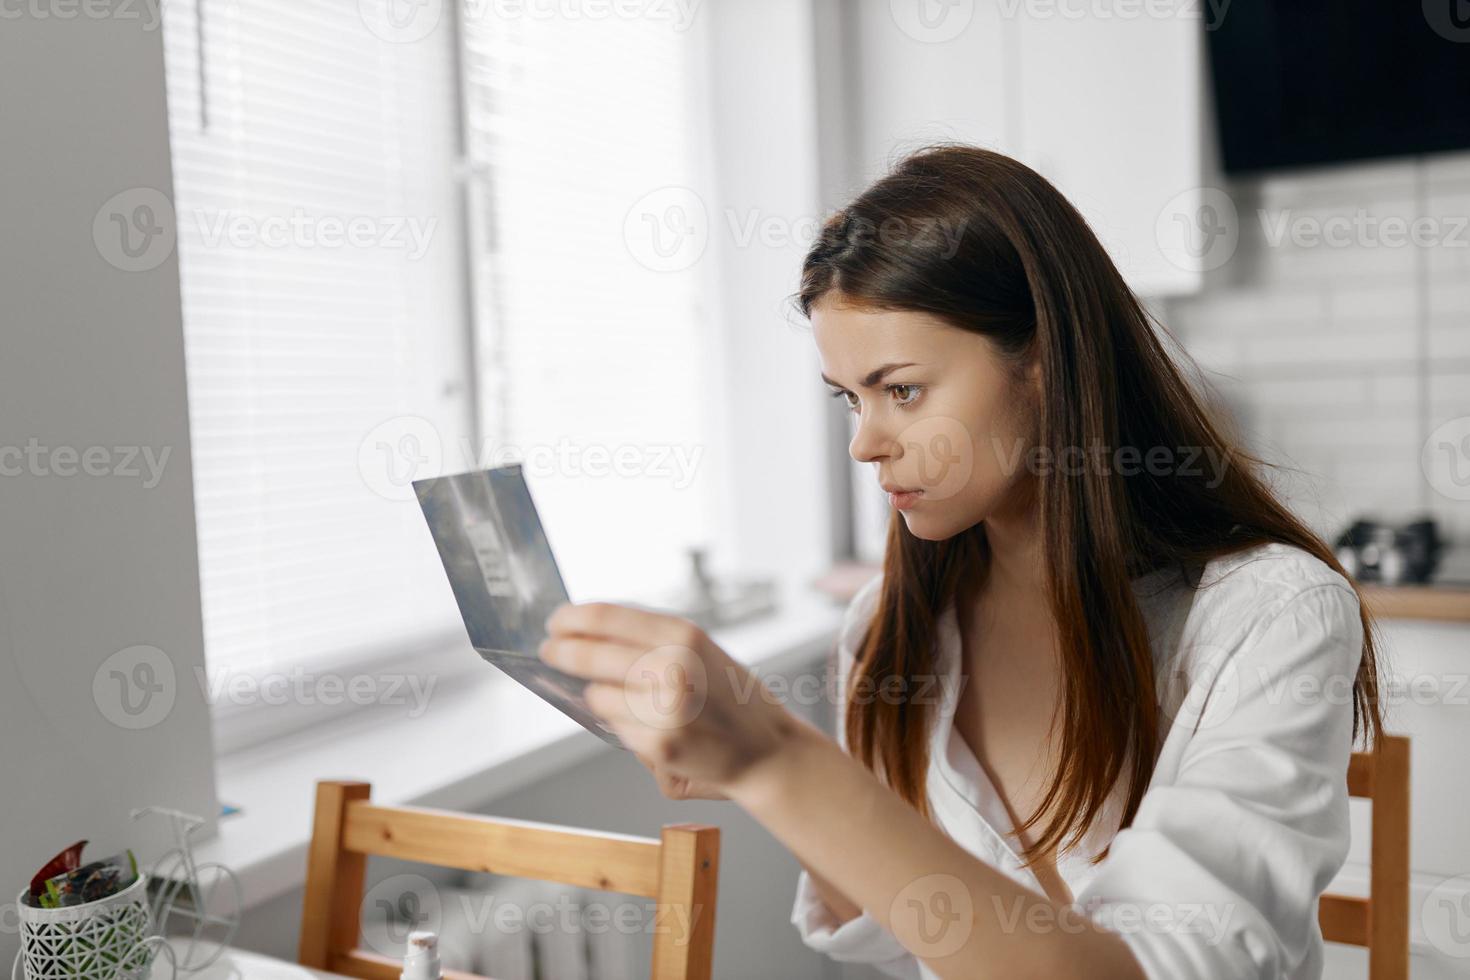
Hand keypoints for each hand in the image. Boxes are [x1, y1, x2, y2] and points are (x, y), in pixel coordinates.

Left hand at [538, 601, 800, 793]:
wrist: (768, 751)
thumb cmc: (732, 700)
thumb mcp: (700, 652)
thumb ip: (649, 642)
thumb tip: (586, 637)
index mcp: (682, 633)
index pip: (607, 616)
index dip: (572, 618)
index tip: (555, 621)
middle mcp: (673, 664)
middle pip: (590, 653)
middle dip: (562, 653)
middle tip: (549, 651)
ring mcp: (664, 705)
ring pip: (598, 696)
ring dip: (602, 699)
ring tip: (635, 705)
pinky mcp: (659, 743)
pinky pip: (616, 728)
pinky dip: (624, 727)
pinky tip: (650, 730)